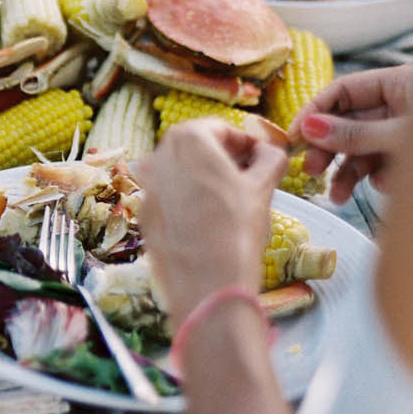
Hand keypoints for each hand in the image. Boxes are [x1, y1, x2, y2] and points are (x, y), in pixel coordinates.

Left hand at [136, 120, 286, 323]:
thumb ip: (269, 158)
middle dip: (223, 158)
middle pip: (196, 147)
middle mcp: (158, 156)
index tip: (262, 158)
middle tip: (250, 178)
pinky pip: (169, 197)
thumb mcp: (263, 188)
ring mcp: (145, 186)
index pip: (221, 129)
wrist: (206, 284)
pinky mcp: (142, 214)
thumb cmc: (237, 229)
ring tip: (232, 201)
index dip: (245, 143)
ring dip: (205, 178)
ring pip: (180, 172)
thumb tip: (270, 151)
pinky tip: (209, 221)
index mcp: (187, 138)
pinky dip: (188, 200)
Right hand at [287, 64, 412, 203]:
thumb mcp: (402, 135)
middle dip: (328, 148)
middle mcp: (402, 106)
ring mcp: (408, 132)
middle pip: (349, 123)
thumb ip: (356, 134)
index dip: (315, 111)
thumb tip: (309, 129)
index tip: (293, 138)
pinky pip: (386, 166)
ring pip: (365, 150)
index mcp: (401, 84)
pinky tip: (386, 185)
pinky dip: (380, 177)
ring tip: (338, 197)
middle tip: (310, 171)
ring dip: (348, 173)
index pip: (344, 90)